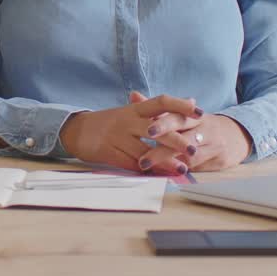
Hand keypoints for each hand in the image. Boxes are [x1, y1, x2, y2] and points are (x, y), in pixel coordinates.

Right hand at [60, 93, 202, 172]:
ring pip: (144, 149)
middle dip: (177, 140)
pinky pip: (130, 162)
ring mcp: (116, 135)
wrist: (77, 130)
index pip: (161, 101)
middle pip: (156, 128)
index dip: (180, 105)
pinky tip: (158, 175)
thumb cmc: (112, 122)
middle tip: (194, 149)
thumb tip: (192, 100)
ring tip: (181, 168)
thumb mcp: (134, 111)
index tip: (199, 112)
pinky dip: (145, 170)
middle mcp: (127, 119)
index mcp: (135, 108)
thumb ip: (162, 110)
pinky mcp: (107, 151)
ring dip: (164, 161)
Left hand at [134, 98, 252, 172]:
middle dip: (163, 150)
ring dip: (170, 165)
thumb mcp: (181, 114)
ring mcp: (214, 146)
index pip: (178, 117)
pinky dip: (183, 172)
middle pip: (185, 138)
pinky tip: (168, 176)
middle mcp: (205, 129)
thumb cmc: (200, 125)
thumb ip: (157, 108)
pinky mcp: (220, 160)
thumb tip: (132, 95)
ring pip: (191, 157)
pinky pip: (199, 168)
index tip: (148, 130)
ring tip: (151, 171)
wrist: (236, 135)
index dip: (164, 123)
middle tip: (144, 160)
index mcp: (193, 115)